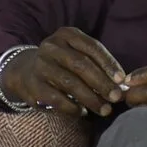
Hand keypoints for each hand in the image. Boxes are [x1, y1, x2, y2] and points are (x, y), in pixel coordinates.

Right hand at [0, 27, 125, 117]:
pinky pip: (56, 98)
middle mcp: (51, 46)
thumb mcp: (75, 52)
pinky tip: (83, 112)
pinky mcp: (32, 85)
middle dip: (102, 83)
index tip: (122, 80)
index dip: (109, 63)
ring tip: (105, 110)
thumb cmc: (62, 63)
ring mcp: (40, 65)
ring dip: (90, 98)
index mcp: (67, 34)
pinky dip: (72, 107)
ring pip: (70, 83)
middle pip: (81, 65)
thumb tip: (121, 84)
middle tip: (116, 98)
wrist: (24, 70)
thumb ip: (96, 63)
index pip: (92, 47)